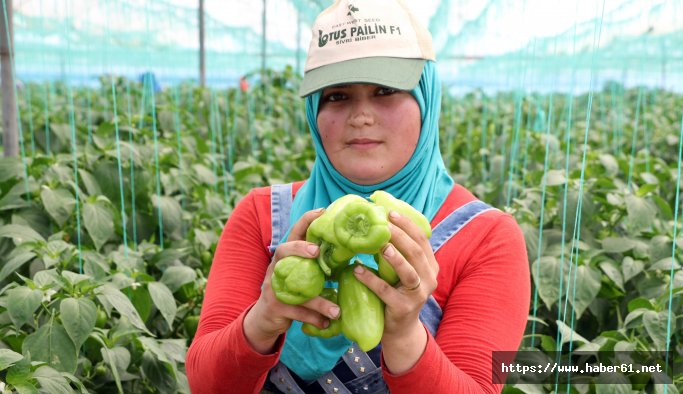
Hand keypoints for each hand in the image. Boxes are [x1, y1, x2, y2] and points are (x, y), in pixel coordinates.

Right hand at [243, 208, 341, 353]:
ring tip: (337, 310)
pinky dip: (314, 319)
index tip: (322, 211)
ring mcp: (273, 287)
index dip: (306, 220)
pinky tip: (328, 323)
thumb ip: (316, 264)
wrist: (265, 318)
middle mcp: (277, 267)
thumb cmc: (291, 290)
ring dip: (319, 301)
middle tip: (317, 251)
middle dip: (299, 248)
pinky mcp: (275, 307)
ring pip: (296, 289)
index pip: (294, 232)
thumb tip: (349, 252)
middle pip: (283, 250)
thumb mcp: (301, 274)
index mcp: (286, 256)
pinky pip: (297, 312)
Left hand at [352, 210, 437, 371]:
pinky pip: (386, 291)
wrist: (400, 328)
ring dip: (394, 257)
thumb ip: (398, 251)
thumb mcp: (403, 271)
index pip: (422, 240)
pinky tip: (357, 270)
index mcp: (430, 265)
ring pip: (408, 272)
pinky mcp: (404, 308)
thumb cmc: (397, 292)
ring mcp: (418, 295)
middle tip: (383, 223)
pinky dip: (371, 279)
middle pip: (416, 252)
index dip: (408, 225)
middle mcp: (429, 278)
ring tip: (379, 245)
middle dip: (400, 235)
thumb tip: (379, 222)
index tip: (390, 212)